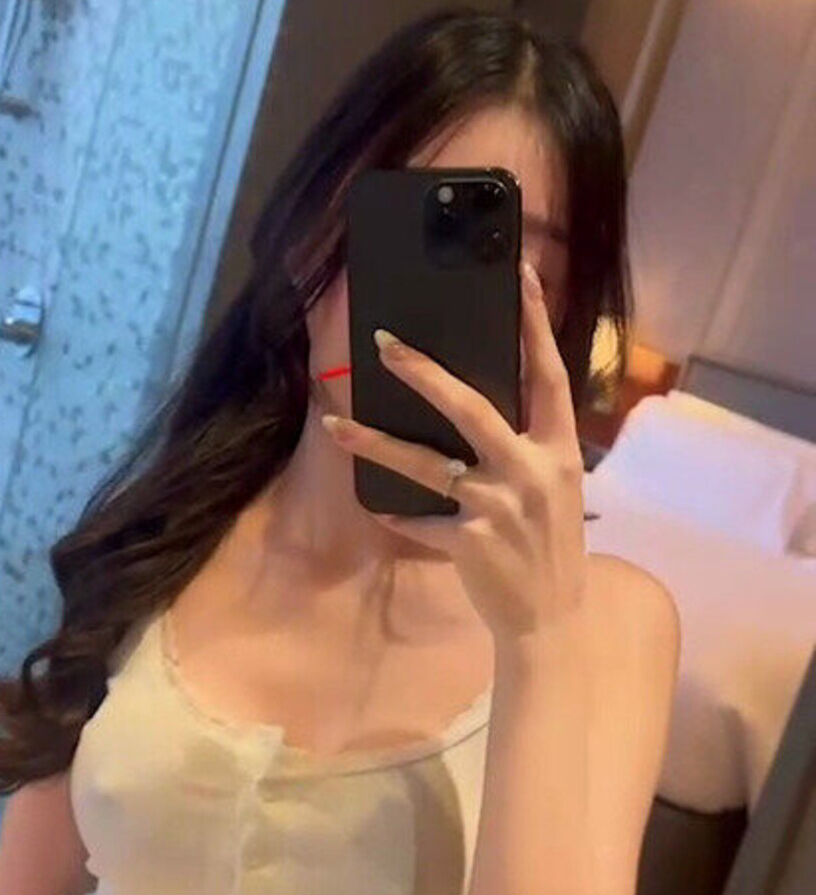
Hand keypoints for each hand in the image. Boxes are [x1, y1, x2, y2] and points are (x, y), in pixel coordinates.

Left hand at [321, 259, 587, 642]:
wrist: (551, 620)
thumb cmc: (549, 546)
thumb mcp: (554, 488)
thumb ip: (527, 447)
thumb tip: (475, 404)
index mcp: (560, 449)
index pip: (548, 374)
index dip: (534, 322)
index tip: (520, 274)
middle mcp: (531, 470)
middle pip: (471, 407)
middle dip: (424, 373)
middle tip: (384, 343)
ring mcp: (498, 505)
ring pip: (426, 462)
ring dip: (375, 442)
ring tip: (335, 424)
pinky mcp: (468, 540)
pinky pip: (419, 518)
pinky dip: (399, 514)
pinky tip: (380, 509)